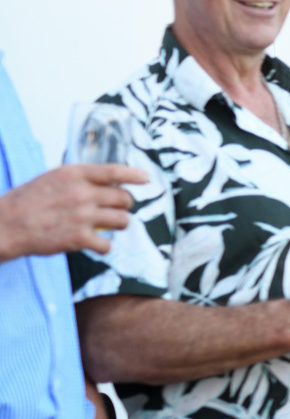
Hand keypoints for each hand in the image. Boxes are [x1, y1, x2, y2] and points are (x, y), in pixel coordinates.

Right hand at [0, 164, 145, 260]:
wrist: (5, 225)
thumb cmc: (26, 202)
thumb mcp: (51, 179)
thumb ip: (78, 180)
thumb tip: (105, 183)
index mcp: (73, 174)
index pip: (114, 171)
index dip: (134, 175)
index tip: (147, 180)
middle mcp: (82, 192)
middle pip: (124, 198)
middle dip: (123, 205)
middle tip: (114, 210)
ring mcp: (83, 216)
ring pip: (123, 221)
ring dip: (118, 225)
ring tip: (106, 226)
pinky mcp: (80, 238)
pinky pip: (108, 245)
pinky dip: (103, 247)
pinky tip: (93, 244)